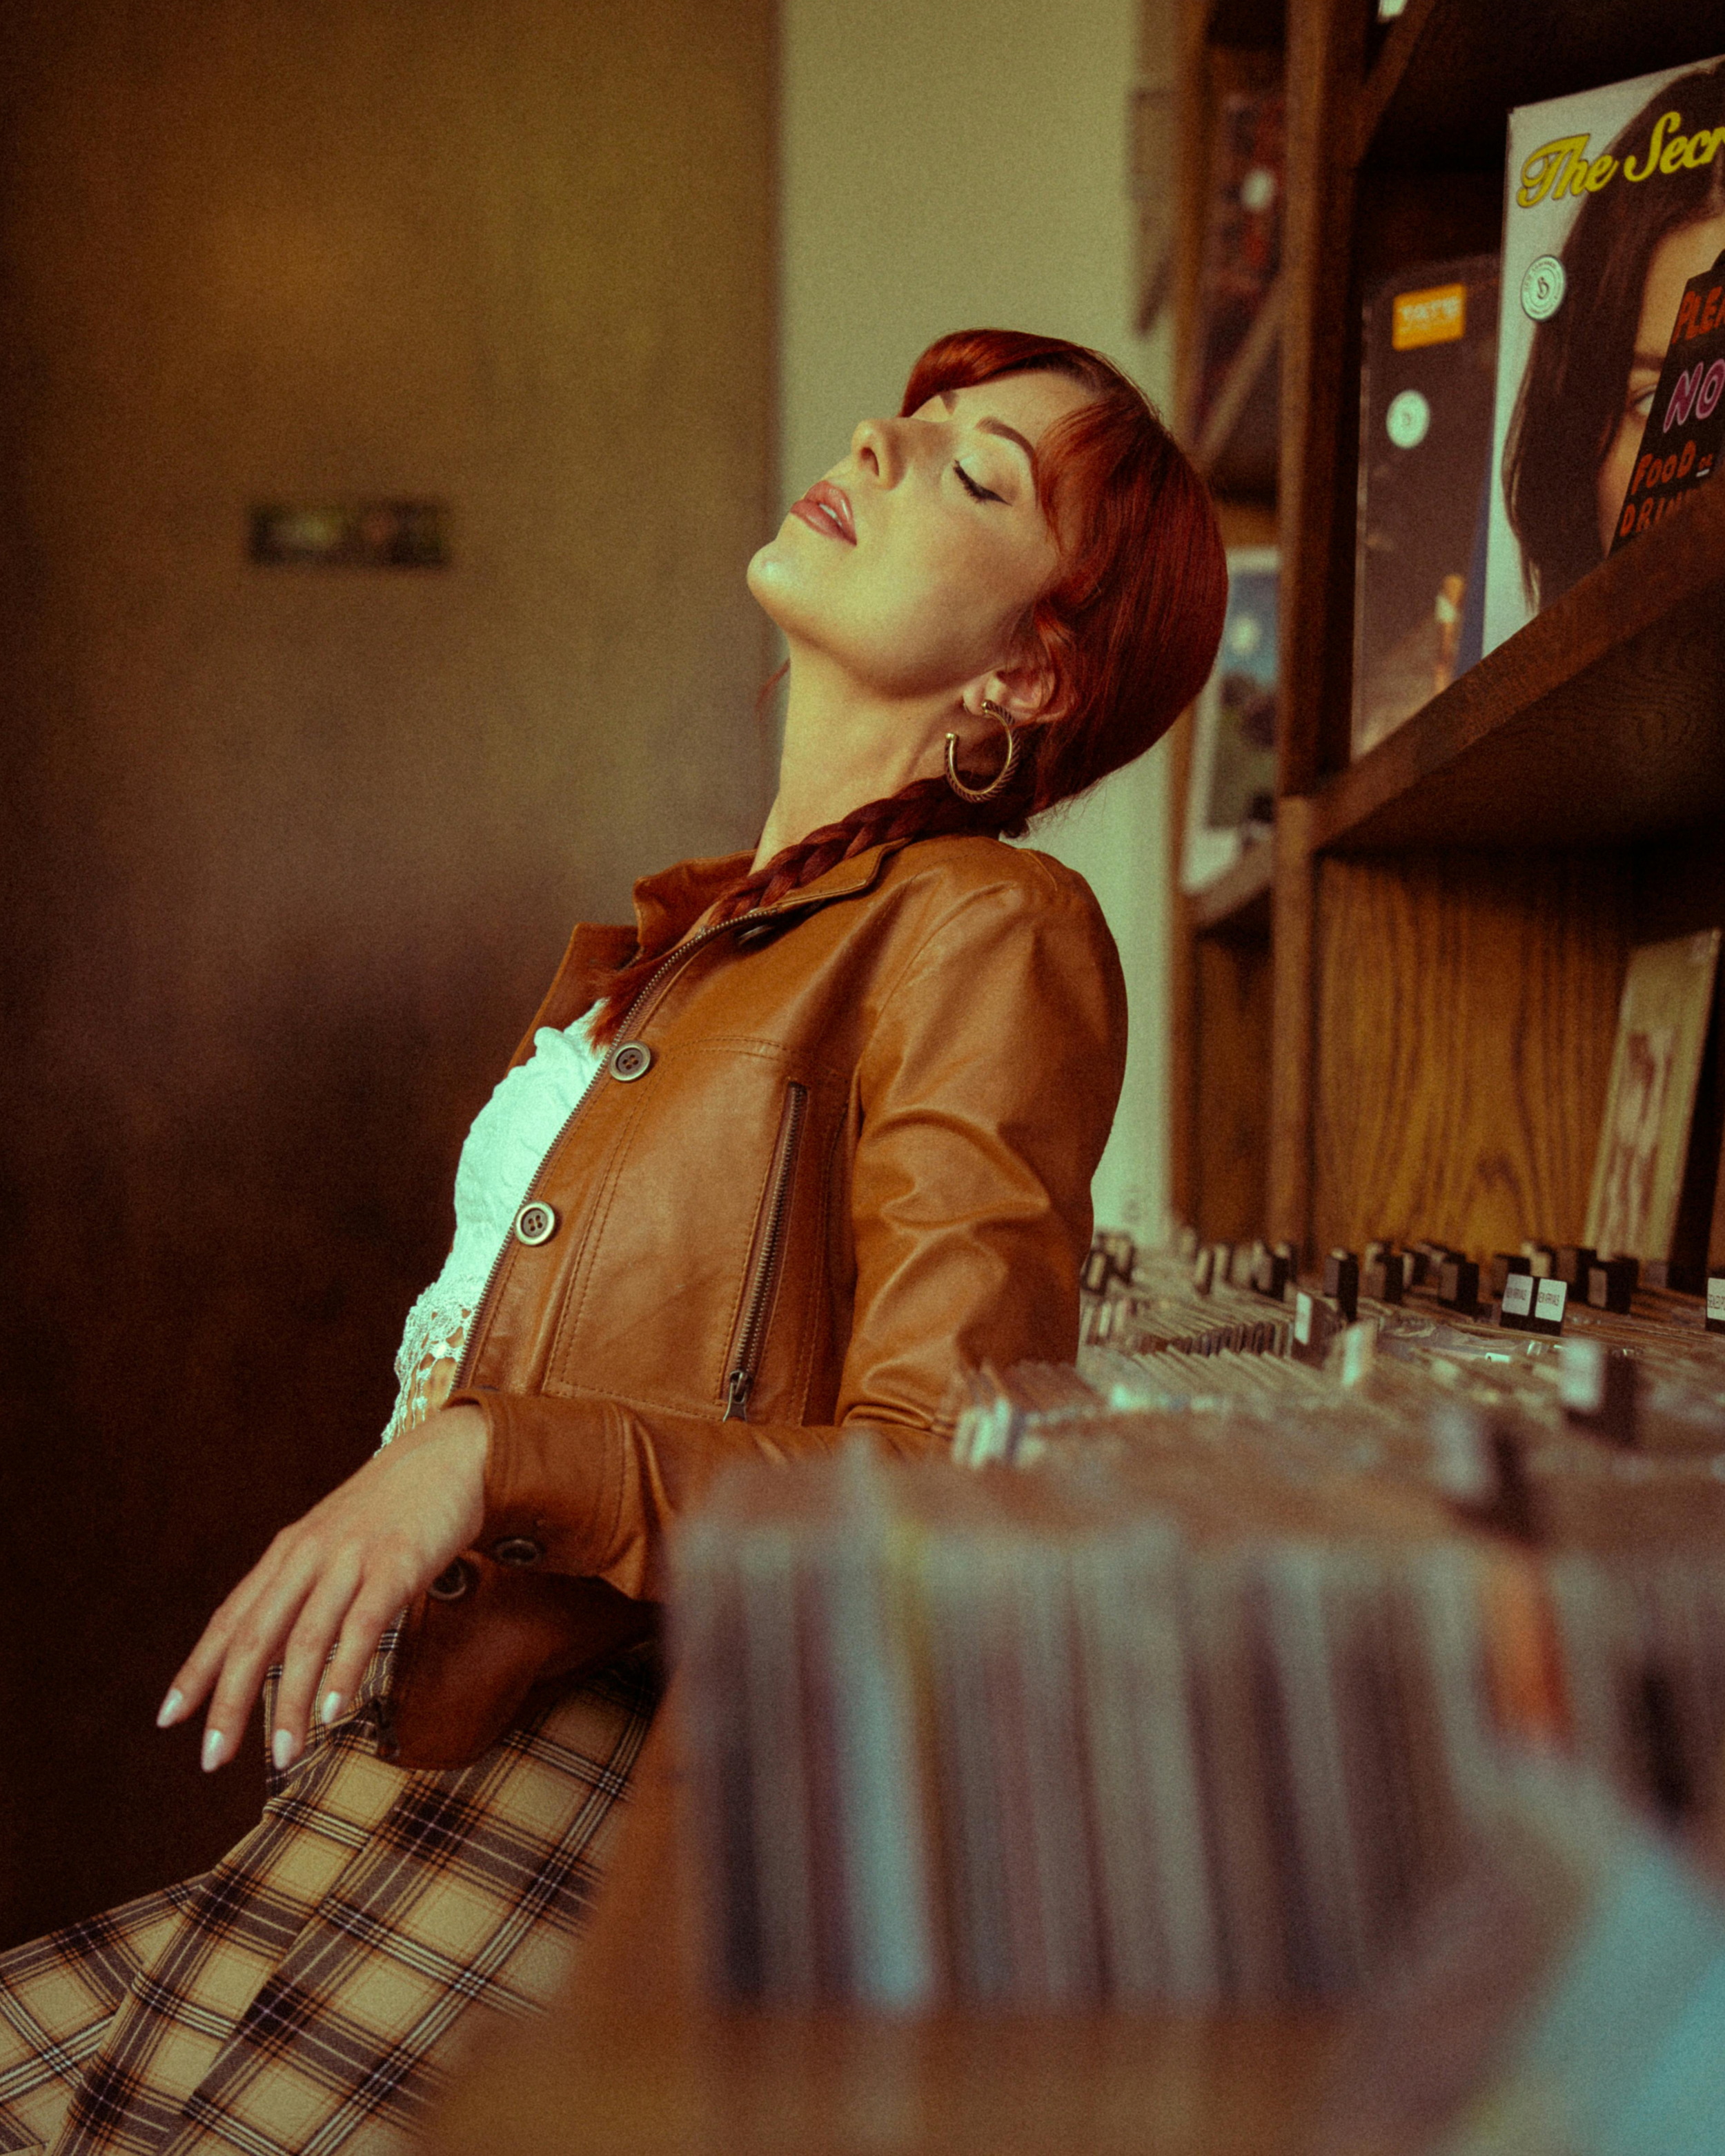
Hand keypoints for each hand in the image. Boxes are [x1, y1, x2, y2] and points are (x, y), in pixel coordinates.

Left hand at [157, 1405, 488, 1772]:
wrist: (451, 1455)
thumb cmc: (393, 1508)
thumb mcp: (333, 1541)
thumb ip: (301, 1590)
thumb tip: (268, 1651)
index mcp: (287, 1552)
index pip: (230, 1619)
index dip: (197, 1670)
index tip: (169, 1718)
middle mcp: (309, 1555)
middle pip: (255, 1637)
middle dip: (230, 1702)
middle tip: (214, 1760)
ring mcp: (352, 1559)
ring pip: (306, 1640)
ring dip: (290, 1705)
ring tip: (283, 1757)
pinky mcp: (397, 1564)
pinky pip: (363, 1625)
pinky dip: (344, 1671)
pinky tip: (335, 1712)